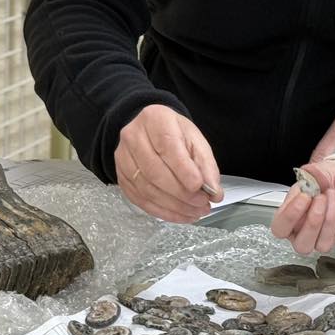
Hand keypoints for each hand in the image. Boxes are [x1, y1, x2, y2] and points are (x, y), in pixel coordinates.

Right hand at [114, 104, 222, 222]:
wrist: (151, 132)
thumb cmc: (175, 134)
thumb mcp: (195, 140)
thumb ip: (206, 164)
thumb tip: (213, 191)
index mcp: (155, 119)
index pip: (167, 146)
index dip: (183, 170)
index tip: (199, 186)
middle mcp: (133, 137)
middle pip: (155, 172)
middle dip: (182, 193)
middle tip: (202, 203)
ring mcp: (123, 158)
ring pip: (147, 189)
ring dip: (174, 206)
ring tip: (196, 211)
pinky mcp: (121, 177)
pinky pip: (141, 200)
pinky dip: (163, 212)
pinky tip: (180, 214)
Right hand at [271, 160, 334, 254]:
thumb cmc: (320, 181)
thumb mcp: (307, 176)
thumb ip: (304, 179)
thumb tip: (307, 181)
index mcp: (288, 222)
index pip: (280, 229)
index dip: (290, 215)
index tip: (303, 196)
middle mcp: (304, 235)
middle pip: (303, 246)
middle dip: (312, 221)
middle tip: (319, 198)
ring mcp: (325, 239)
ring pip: (325, 242)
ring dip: (330, 213)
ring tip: (331, 191)